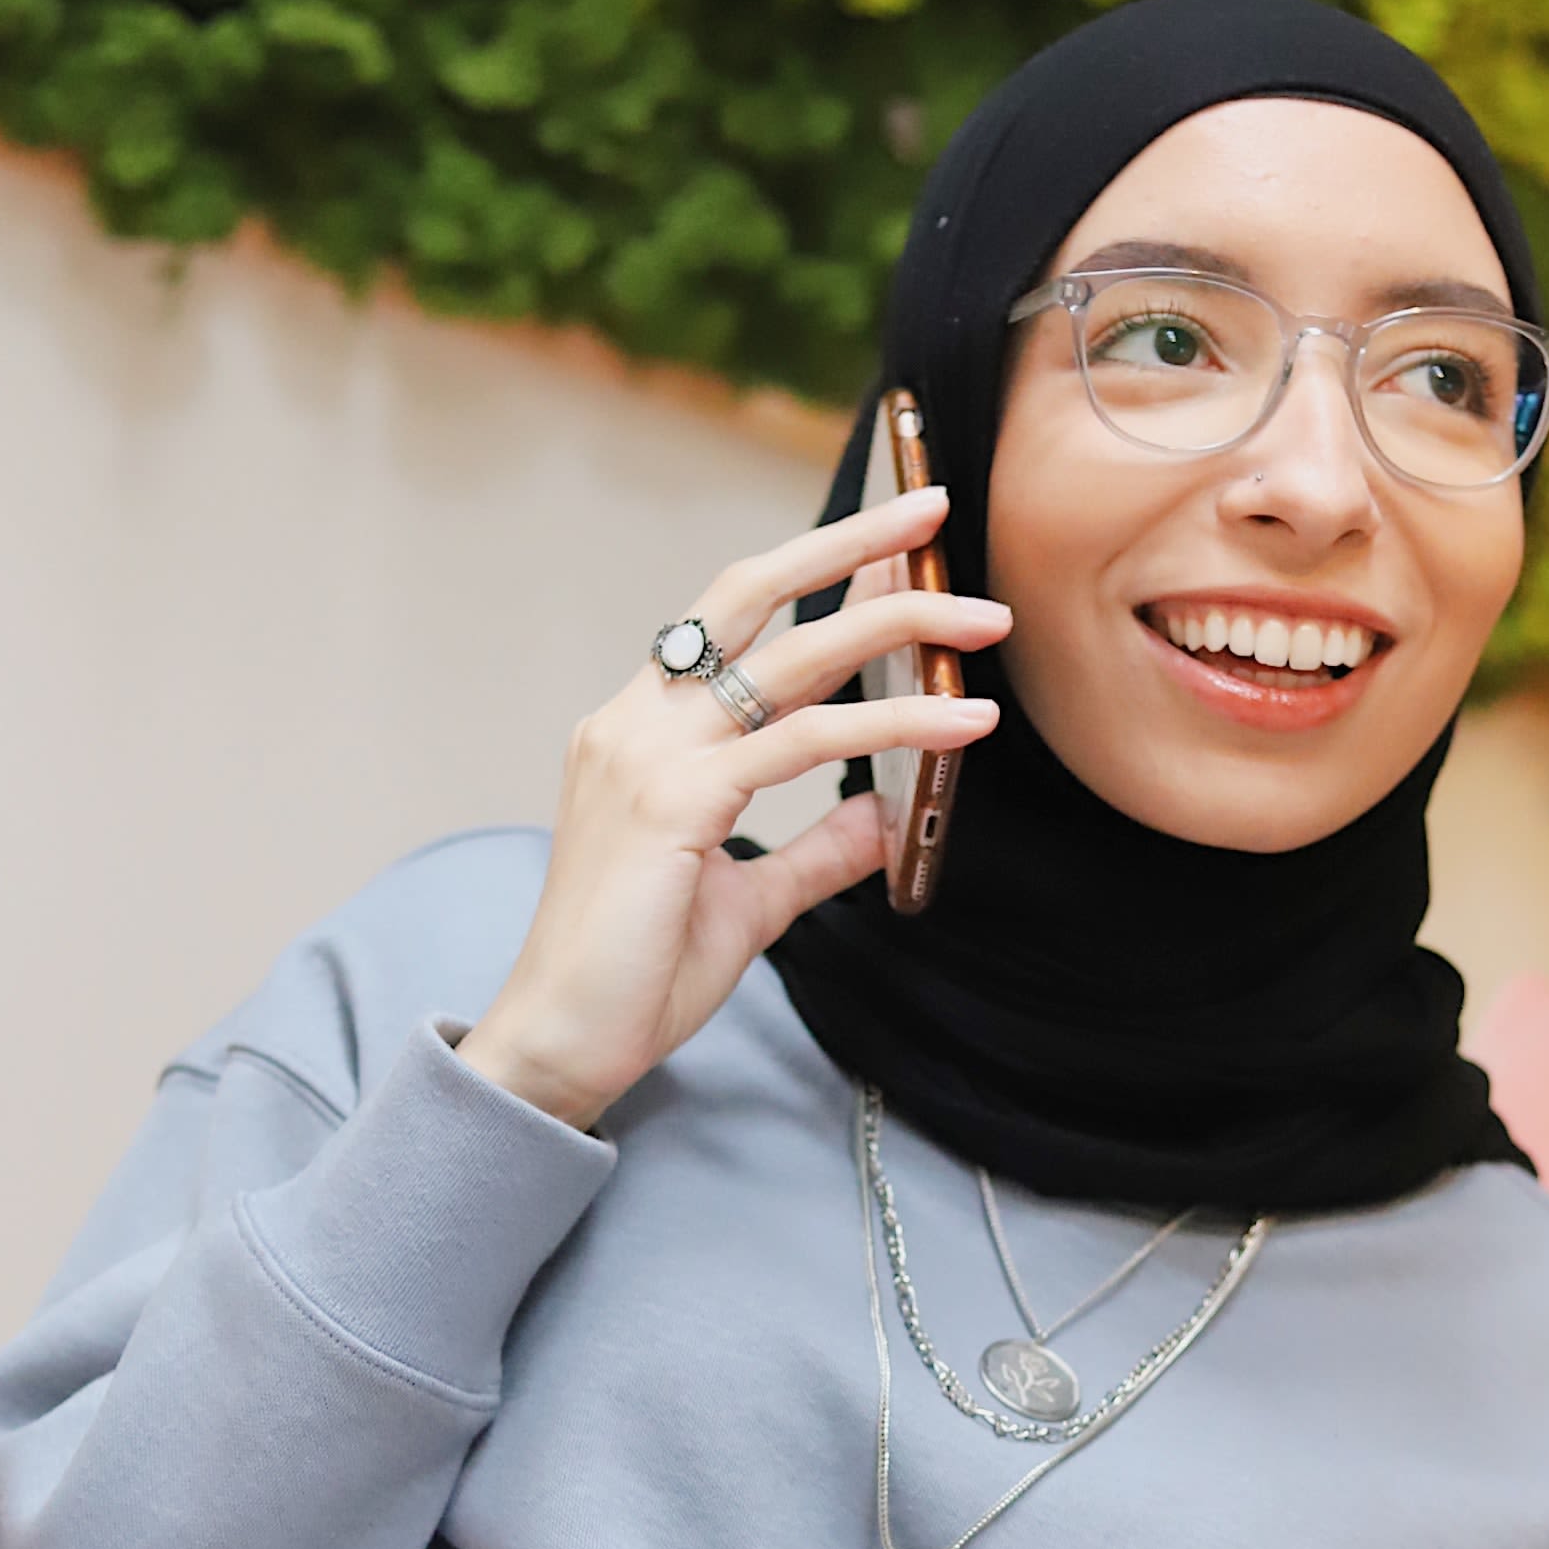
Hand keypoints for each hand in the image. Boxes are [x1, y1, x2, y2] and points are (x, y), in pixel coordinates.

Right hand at [456, 488, 1002, 1128]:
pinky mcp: (675, 803)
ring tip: (985, 618)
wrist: (563, 1043)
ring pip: (793, 659)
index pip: (734, 621)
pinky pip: (806, 743)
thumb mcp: (750, 900)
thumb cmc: (637, 974)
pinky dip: (893, 726)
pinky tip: (959, 723)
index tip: (892, 540)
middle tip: (930, 505)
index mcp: (640, 732)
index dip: (814, 571)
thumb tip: (883, 815)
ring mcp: (649, 756)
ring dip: (901, 625)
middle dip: (847, 540)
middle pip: (749, 592)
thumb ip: (812, 849)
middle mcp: (636, 724)